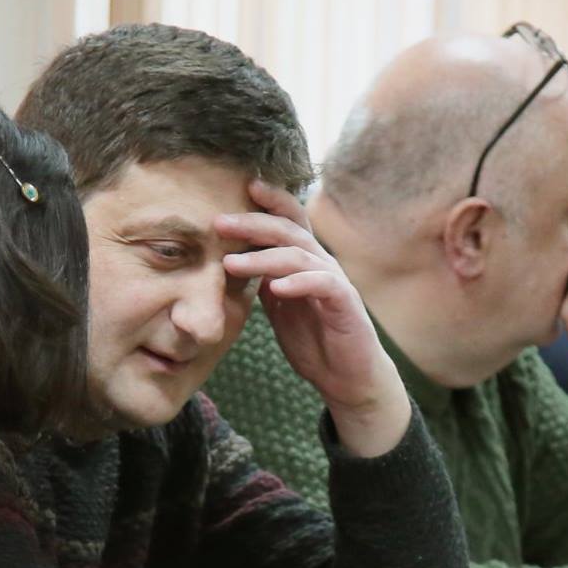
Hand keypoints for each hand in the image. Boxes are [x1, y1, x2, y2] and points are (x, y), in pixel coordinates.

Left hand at [218, 180, 411, 456]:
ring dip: (263, 257)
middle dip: (254, 223)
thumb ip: (264, 283)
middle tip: (220, 223)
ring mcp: (335, 282)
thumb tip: (235, 260)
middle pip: (289, 230)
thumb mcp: (280, 309)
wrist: (347, 379)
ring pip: (300, 255)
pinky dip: (298, 282)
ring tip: (232, 264)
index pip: (289, 221)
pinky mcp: (346, 304)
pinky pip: (323, 284)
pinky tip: (276, 287)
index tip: (243, 188)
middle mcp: (322, 264)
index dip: (270, 201)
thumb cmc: (315, 342)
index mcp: (306, 262)